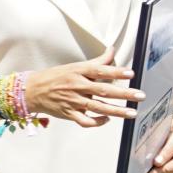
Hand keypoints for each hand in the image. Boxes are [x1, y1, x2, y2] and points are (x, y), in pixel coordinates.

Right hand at [22, 47, 143, 127]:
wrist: (33, 90)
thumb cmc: (57, 76)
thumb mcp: (76, 66)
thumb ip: (97, 61)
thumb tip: (112, 50)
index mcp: (79, 72)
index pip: (100, 70)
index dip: (116, 72)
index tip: (131, 73)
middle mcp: (77, 86)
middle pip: (103, 90)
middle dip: (124, 94)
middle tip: (140, 95)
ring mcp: (73, 101)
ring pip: (98, 107)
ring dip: (117, 111)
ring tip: (132, 113)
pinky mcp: (69, 114)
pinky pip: (85, 121)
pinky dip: (97, 122)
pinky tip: (107, 120)